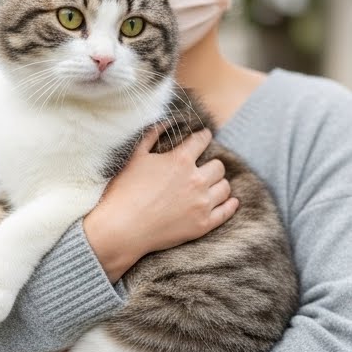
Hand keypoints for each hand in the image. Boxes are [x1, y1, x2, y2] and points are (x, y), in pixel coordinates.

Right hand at [84, 125, 237, 281]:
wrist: (121, 228)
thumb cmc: (124, 192)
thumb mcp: (134, 158)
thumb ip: (151, 137)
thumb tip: (165, 123)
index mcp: (179, 161)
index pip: (201, 141)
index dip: (203, 136)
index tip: (203, 137)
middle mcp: (196, 180)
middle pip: (218, 166)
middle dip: (211, 164)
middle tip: (203, 167)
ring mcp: (201, 204)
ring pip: (224, 187)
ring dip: (218, 184)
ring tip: (209, 185)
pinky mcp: (203, 224)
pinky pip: (227, 211)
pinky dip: (230, 204)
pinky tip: (229, 201)